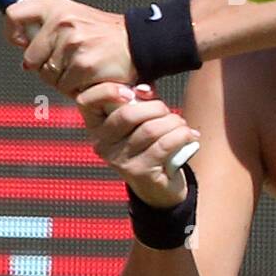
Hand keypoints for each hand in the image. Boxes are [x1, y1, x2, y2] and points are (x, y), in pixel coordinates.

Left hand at [5, 0, 138, 96]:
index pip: (15, 14)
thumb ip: (47, 27)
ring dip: (64, 79)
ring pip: (49, 76)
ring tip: (84, 68)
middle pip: (30, 58)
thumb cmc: (107, 34)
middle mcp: (62, 22)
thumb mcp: (75, 16)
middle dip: (46, 67)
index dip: (11, 32)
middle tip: (68, 62)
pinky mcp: (83, 65)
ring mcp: (72, 44)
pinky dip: (78, 88)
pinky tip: (92, 77)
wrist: (140, 43)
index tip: (18, 41)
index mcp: (57, 7)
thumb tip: (21, 43)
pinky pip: (66, 87)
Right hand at [77, 82, 199, 208]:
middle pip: (128, 113)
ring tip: (181, 125)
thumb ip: (137, 101)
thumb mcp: (138, 120)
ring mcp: (119, 160)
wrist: (158, 186)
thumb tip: (144, 89)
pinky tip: (189, 135)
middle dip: (156, 107)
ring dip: (174, 122)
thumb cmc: (148, 145)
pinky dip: (182, 135)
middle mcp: (102, 144)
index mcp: (96, 126)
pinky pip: (164, 144)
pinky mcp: (139, 172)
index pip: (86, 101)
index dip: (107, 90)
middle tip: (168, 113)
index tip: (131, 92)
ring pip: (151, 129)